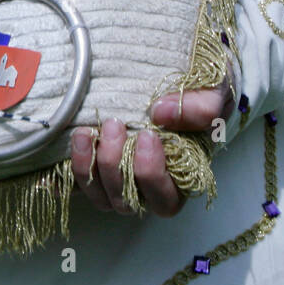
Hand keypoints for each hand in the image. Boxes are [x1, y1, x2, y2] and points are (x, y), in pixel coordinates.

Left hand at [70, 85, 231, 218]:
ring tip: (87, 132)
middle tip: (115, 125)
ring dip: (88, 167)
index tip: (148, 136)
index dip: (151, 174)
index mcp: (181, 181)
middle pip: (126, 201)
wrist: (189, 84)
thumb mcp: (215, 94)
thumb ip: (200, 106)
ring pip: (99, 196)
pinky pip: (78, 186)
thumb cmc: (204, 96)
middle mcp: (148, 190)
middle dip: (115, 166)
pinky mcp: (98, 171)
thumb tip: (161, 113)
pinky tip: (68, 150)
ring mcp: (121, 184)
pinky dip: (68, 174)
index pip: (164, 200)